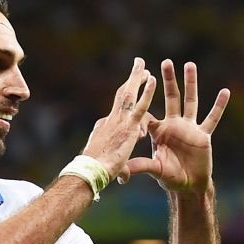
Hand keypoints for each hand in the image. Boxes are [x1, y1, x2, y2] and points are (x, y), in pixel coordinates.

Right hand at [81, 57, 155, 180]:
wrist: (91, 172)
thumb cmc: (96, 173)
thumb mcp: (111, 168)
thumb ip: (121, 169)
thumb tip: (125, 177)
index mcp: (104, 128)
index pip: (117, 113)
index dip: (125, 106)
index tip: (132, 102)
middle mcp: (110, 120)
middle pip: (121, 96)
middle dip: (130, 82)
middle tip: (138, 69)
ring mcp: (119, 121)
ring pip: (129, 94)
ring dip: (136, 78)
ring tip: (142, 65)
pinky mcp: (129, 126)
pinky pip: (140, 105)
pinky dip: (146, 91)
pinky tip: (152, 78)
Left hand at [124, 60, 229, 193]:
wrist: (189, 185)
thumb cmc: (170, 177)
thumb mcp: (155, 170)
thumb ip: (141, 166)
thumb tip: (124, 170)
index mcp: (159, 132)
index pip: (149, 114)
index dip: (144, 108)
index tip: (140, 97)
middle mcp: (174, 125)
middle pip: (171, 98)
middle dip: (168, 80)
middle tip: (166, 62)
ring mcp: (189, 128)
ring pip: (191, 101)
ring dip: (191, 84)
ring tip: (190, 65)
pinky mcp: (203, 135)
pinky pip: (212, 118)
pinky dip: (219, 106)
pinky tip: (225, 92)